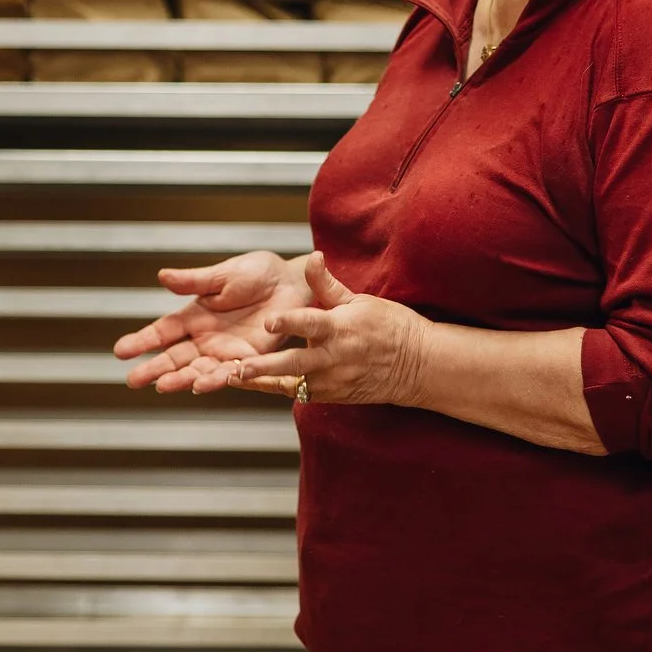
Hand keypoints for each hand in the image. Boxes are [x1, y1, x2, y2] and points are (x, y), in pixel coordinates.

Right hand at [114, 250, 312, 393]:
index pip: (163, 331)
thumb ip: (194, 282)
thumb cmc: (257, 273)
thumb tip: (162, 276)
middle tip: (132, 380)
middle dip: (154, 368)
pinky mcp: (250, 358)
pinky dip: (215, 380)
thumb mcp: (222, 275)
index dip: (143, 341)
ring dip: (180, 378)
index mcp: (195, 315)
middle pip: (175, 356)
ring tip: (162, 386)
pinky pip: (230, 373)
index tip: (120, 351)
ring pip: (197, 369)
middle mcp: (206, 337)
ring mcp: (226, 350)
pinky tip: (199, 386)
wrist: (293, 281)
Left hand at [232, 255, 432, 406]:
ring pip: (294, 384)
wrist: (417, 365)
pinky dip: (278, 388)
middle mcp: (336, 357)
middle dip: (266, 367)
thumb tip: (312, 256)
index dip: (289, 321)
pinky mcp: (334, 395)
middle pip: (296, 364)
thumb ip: (328, 285)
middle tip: (240, 367)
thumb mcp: (360, 300)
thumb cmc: (389, 325)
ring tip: (234, 377)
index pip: (311, 324)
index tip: (268, 320)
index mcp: (342, 328)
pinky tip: (253, 383)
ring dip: (264, 381)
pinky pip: (302, 394)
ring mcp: (334, 380)